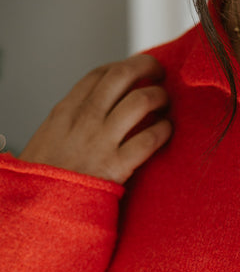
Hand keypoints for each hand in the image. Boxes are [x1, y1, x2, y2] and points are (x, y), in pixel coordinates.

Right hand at [18, 54, 172, 184]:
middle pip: (122, 76)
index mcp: (67, 111)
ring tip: (166, 103)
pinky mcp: (117, 167)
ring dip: (159, 97)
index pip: (99, 75)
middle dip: (146, 67)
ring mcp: (101, 141)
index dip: (122, 66)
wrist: (41, 205)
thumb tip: (97, 111)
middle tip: (160, 73)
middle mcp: (85, 119)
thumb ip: (73, 121)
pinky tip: (167, 131)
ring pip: (140, 102)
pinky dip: (163, 131)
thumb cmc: (46, 176)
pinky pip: (149, 139)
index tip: (135, 70)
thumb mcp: (50, 137)